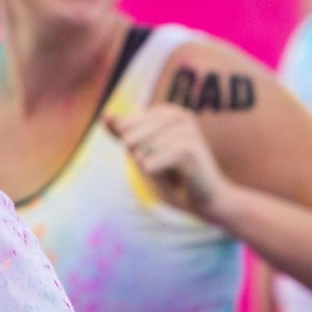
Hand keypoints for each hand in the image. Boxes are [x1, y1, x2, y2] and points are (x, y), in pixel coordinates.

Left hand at [104, 104, 231, 221]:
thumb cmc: (174, 177)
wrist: (206, 199)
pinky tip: (174, 177)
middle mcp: (178, 114)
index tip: (159, 156)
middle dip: (140, 158)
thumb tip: (104, 115)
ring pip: (139, 152)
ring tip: (172, 172)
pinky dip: (155, 174)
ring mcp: (185, 130)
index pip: (124, 127)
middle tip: (165, 166)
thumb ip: (123, 133)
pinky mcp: (187, 149)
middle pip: (129, 138)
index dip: (134, 149)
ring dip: (150, 168)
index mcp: (167, 111)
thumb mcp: (144, 152)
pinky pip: (148, 163)